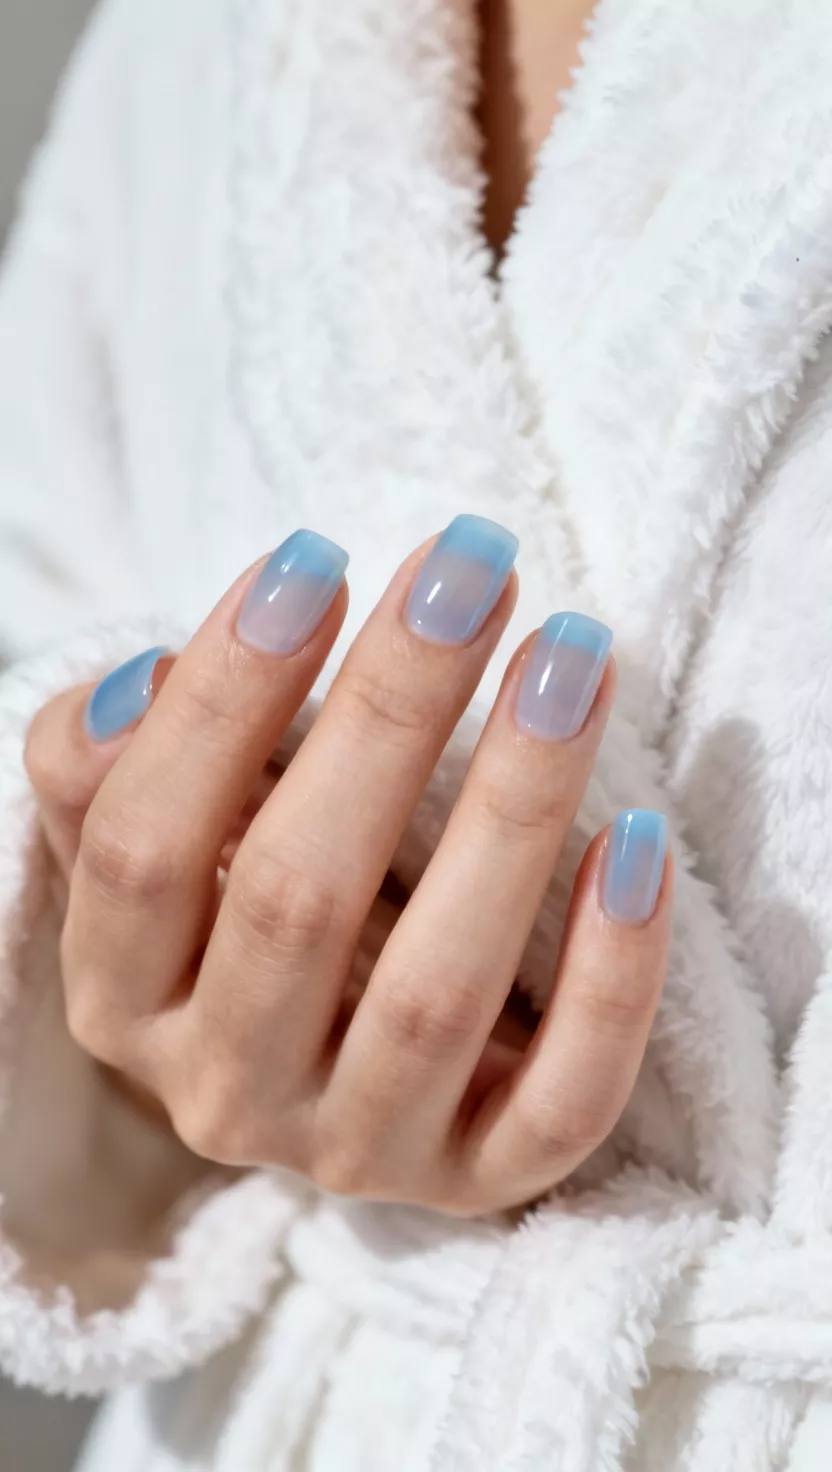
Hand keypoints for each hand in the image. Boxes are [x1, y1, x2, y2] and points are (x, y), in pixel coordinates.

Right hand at [25, 520, 671, 1214]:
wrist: (323, 1057)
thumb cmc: (239, 903)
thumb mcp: (145, 834)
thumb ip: (102, 762)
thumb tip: (145, 682)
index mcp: (123, 994)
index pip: (143, 846)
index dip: (220, 702)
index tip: (316, 561)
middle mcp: (223, 1088)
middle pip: (296, 899)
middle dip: (389, 714)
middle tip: (468, 570)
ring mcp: (356, 1146)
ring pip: (436, 993)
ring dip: (512, 812)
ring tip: (569, 662)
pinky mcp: (477, 1180)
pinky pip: (559, 1104)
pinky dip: (609, 980)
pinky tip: (635, 842)